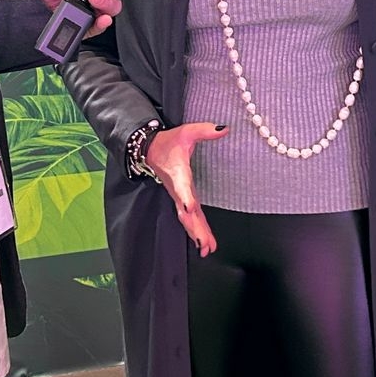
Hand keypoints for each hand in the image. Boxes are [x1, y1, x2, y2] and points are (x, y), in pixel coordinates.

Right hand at [145, 122, 228, 256]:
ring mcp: (178, 196)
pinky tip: (204, 243)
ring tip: (207, 249)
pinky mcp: (181, 199)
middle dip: (195, 227)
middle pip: (186, 212)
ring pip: (187, 218)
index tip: (190, 206)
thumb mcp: (187, 132)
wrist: (150, 150)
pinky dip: (195, 230)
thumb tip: (225, 128)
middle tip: (204, 243)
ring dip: (196, 233)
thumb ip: (205, 131)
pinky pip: (188, 218)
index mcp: (178, 173)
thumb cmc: (169, 142)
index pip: (182, 186)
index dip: (185, 196)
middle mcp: (177, 189)